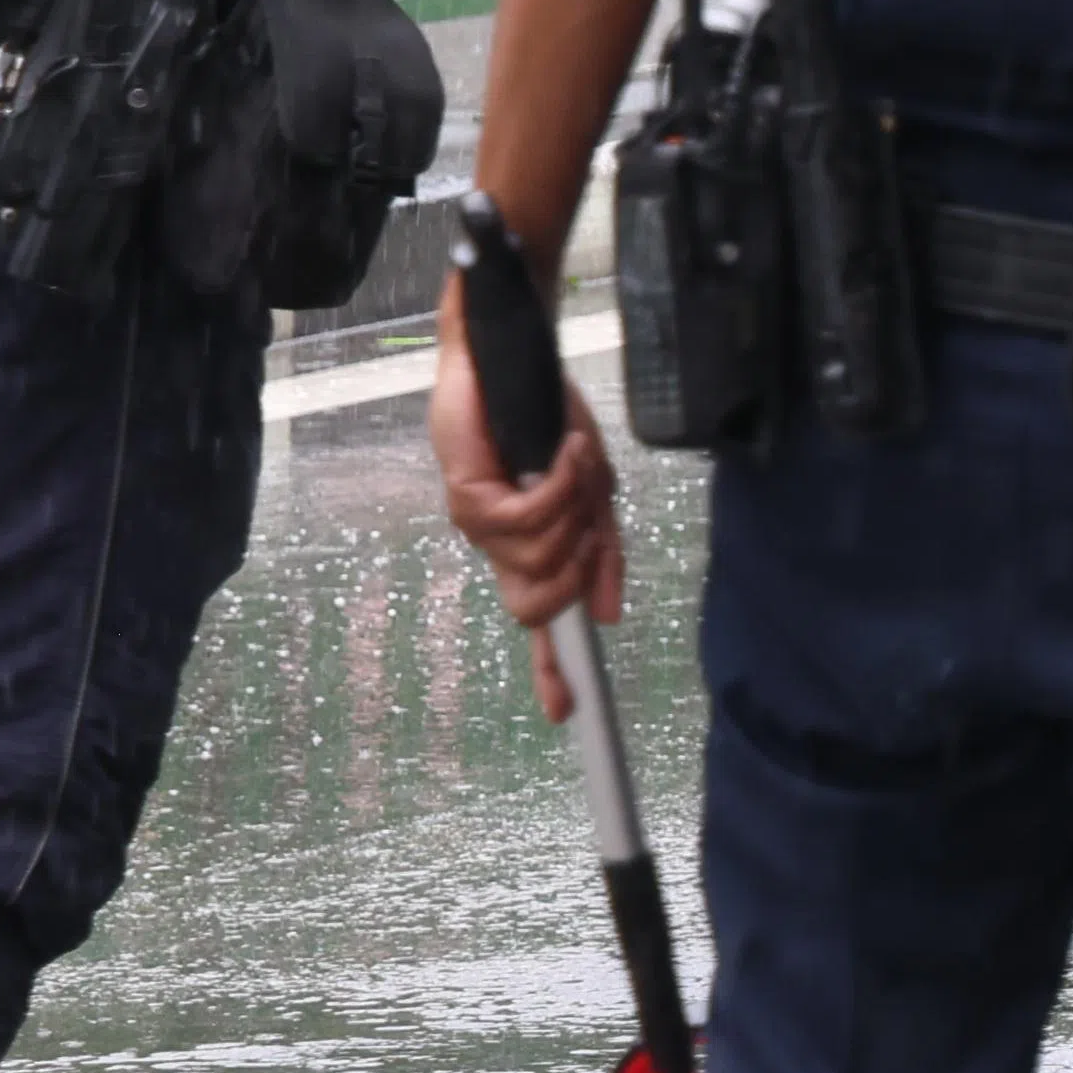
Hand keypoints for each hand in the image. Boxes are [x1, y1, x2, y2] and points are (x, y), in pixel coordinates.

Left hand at [431, 309, 623, 699]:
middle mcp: (497, 546)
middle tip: (592, 520)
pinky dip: (558, 484)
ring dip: (575, 506)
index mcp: (527, 550)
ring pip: (540, 555)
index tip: (563, 714)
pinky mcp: (468, 496)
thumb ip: (602, 551)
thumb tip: (604, 617)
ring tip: (574, 457)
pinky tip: (563, 451)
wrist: (518, 359)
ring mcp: (478, 523)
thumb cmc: (550, 421)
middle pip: (534, 603)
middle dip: (575, 571)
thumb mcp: (594, 490)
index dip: (549, 672)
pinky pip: (526, 517)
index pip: (535, 624)